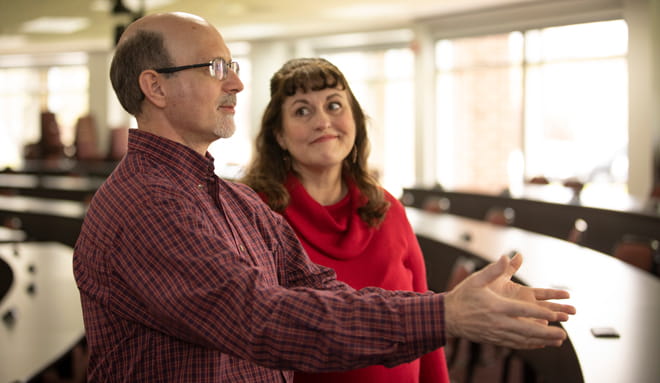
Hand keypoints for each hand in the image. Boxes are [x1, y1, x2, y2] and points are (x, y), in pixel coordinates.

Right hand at [444, 253, 575, 348]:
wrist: (448, 316)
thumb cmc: (463, 296)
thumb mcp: (476, 279)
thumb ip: (494, 269)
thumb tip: (507, 256)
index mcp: (496, 306)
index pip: (523, 310)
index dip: (541, 313)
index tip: (556, 315)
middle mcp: (498, 322)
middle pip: (527, 330)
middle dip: (546, 333)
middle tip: (563, 335)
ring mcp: (496, 333)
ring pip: (523, 339)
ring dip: (542, 341)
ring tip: (557, 341)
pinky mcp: (494, 339)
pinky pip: (516, 344)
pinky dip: (529, 344)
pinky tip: (540, 344)